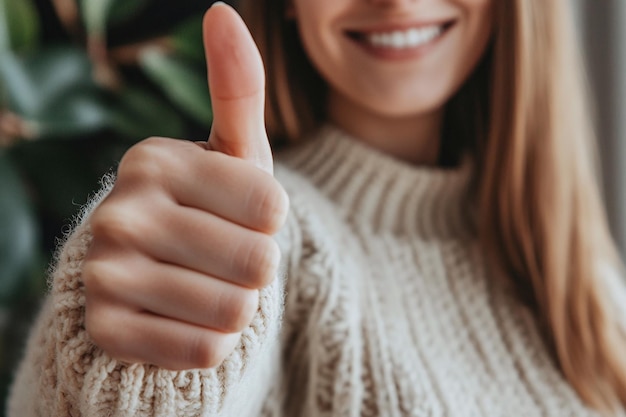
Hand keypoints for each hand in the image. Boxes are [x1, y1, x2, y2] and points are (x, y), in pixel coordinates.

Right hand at [83, 3, 287, 369]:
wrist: (154, 279)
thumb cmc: (210, 210)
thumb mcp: (231, 152)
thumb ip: (236, 86)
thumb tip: (221, 10)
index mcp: (153, 159)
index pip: (271, 208)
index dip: (269, 222)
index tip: (237, 218)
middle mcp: (119, 212)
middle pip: (257, 263)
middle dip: (256, 269)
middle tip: (221, 258)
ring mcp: (105, 274)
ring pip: (234, 312)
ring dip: (237, 307)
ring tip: (204, 287)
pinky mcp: (106, 332)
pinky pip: (205, 351)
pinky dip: (211, 342)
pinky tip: (182, 320)